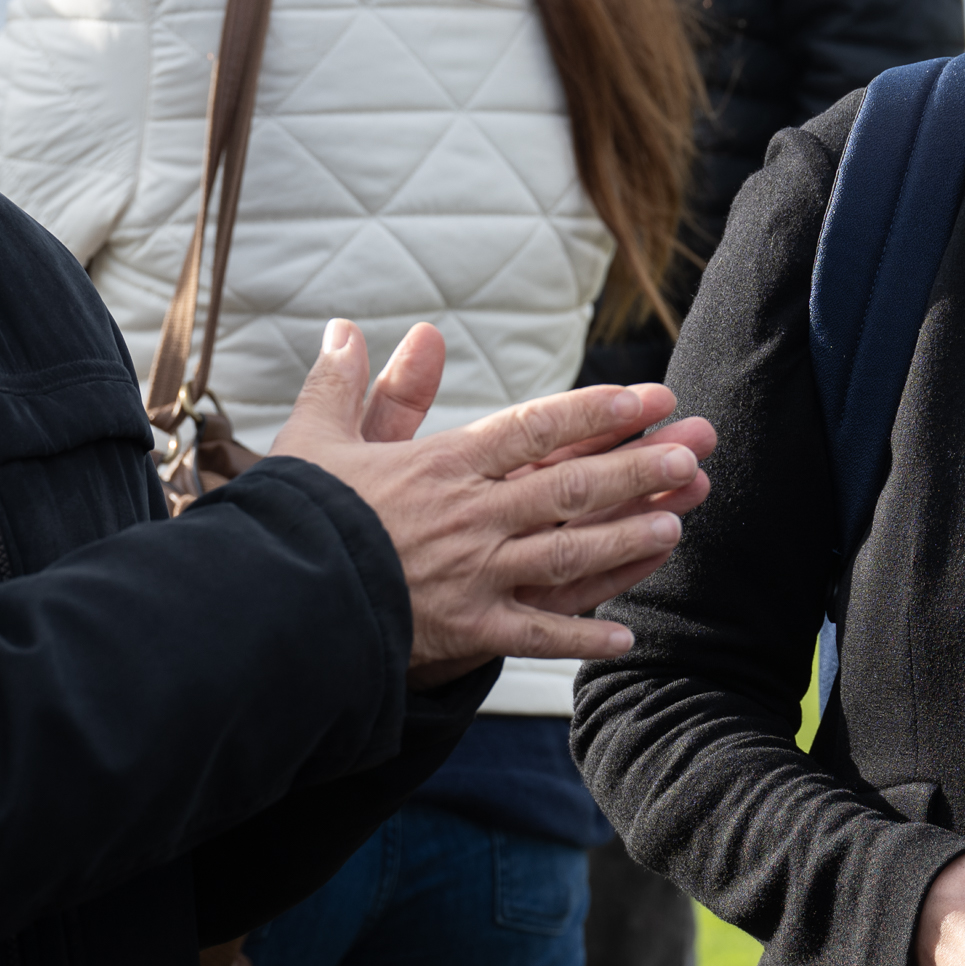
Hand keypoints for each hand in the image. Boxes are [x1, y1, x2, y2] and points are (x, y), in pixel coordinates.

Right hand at [268, 321, 711, 686]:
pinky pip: (536, 634)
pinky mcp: (466, 631)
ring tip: (676, 524)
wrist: (271, 600)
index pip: (535, 427)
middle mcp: (470, 515)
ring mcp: (474, 575)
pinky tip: (625, 639)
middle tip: (692, 451)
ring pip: (567, 553)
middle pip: (569, 485)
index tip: (647, 397)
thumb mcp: (315, 438)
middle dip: (636, 467)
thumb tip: (344, 326)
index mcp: (443, 464)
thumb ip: (346, 383)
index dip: (596, 410)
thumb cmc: (295, 518)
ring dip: (625, 539)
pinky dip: (581, 638)